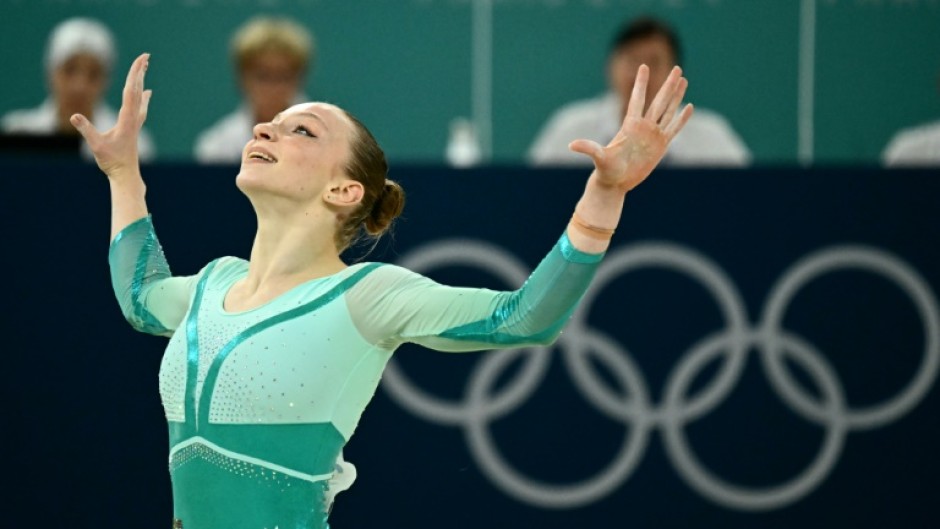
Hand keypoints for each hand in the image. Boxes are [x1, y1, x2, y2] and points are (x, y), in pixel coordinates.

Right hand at [70, 53, 151, 176]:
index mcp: (126, 119)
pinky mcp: (133, 128)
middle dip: (140, 72)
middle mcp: (133, 118)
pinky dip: (143, 97)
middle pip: (137, 90)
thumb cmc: (112, 161)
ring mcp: (134, 123)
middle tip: (146, 56)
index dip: (134, 75)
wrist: (126, 175)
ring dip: (141, 81)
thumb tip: (74, 116)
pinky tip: (147, 94)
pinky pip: (139, 107)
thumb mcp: (96, 145)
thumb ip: (86, 130)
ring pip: (139, 97)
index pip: (130, 91)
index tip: (141, 61)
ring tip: (146, 68)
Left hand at [569, 64, 692, 193]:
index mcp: (630, 125)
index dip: (641, 83)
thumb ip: (589, 148)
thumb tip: (571, 145)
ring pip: (668, 110)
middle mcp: (643, 126)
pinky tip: (689, 106)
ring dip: (676, 96)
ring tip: (683, 80)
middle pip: (659, 100)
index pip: (637, 99)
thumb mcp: (599, 158)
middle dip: (667, 84)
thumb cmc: (606, 170)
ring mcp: (653, 134)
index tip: (644, 66)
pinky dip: (682, 119)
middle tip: (677, 67)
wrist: (615, 182)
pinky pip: (674, 129)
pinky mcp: (660, 145)